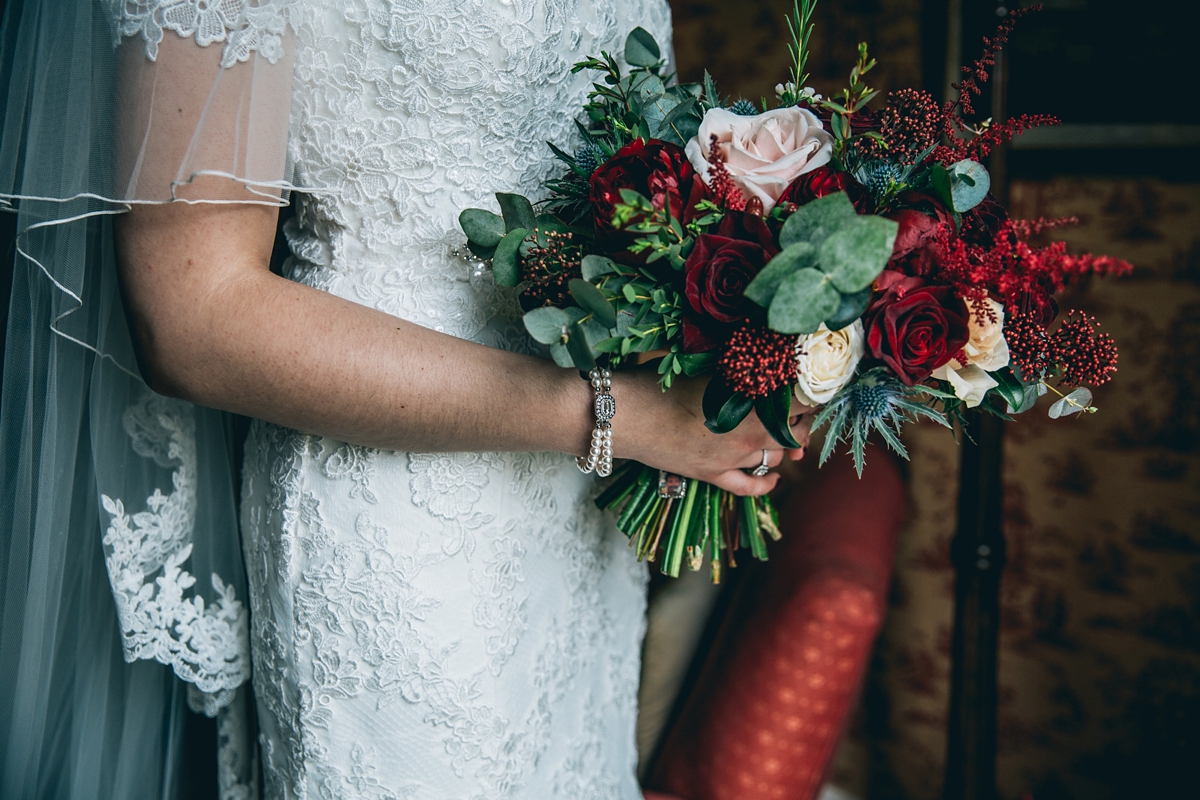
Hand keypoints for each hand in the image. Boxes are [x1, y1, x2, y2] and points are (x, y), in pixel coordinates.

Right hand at [616, 372, 812, 496]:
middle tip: (798, 406)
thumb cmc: (659, 380)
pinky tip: (775, 476)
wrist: (624, 414)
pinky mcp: (712, 475)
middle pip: (794, 432)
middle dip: (800, 420)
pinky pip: (749, 486)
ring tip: (784, 431)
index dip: (812, 391)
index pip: (801, 399)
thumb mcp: (704, 365)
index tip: (811, 382)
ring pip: (774, 457)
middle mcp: (749, 433)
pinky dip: (766, 482)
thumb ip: (736, 367)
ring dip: (783, 446)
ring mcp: (731, 458)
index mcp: (750, 400)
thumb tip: (760, 357)